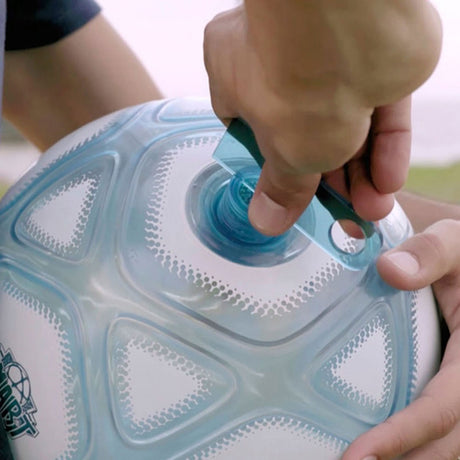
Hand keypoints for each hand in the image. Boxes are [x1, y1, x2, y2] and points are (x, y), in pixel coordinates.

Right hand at [204, 2, 440, 235]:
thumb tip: (265, 220)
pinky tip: (387, 180)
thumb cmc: (296, 84)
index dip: (271, 167)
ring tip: (370, 209)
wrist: (355, 24)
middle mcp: (281, 61)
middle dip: (325, 181)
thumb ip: (281, 189)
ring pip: (343, 124)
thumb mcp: (285, 154)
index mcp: (235, 73)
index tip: (289, 196)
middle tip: (341, 214)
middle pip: (302, 132)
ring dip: (359, 172)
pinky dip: (383, 146)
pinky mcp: (372, 60)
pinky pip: (377, 109)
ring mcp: (328, 59)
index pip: (250, 130)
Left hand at [342, 219, 459, 458]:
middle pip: (450, 445)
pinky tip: (383, 449)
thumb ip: (431, 253)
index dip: (401, 437)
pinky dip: (418, 446)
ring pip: (453, 446)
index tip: (355, 457)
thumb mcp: (459, 245)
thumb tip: (388, 269)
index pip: (443, 409)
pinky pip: (450, 428)